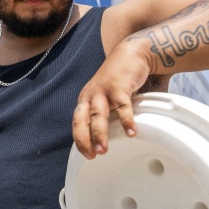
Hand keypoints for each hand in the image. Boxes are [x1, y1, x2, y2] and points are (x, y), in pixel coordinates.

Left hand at [72, 44, 150, 158]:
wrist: (132, 53)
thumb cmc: (120, 79)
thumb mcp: (106, 96)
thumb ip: (106, 113)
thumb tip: (110, 136)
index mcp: (85, 99)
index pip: (77, 123)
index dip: (80, 139)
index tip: (86, 155)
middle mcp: (90, 95)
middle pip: (81, 120)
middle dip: (84, 139)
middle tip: (91, 156)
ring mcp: (104, 90)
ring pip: (98, 115)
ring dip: (99, 134)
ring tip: (103, 150)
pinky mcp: (119, 86)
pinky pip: (122, 106)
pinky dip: (126, 120)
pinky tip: (131, 132)